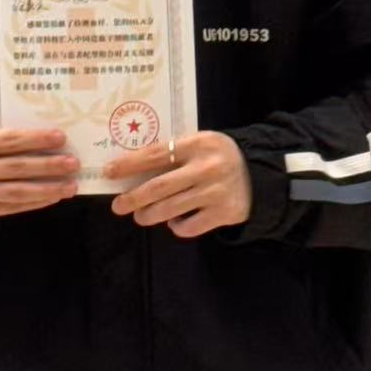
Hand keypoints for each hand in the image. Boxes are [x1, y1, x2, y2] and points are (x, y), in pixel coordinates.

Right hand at [0, 126, 78, 221]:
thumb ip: (0, 139)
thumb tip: (43, 140)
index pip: (8, 141)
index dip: (35, 139)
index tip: (60, 137)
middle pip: (17, 168)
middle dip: (48, 166)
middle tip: (72, 163)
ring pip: (18, 191)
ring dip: (48, 189)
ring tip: (70, 185)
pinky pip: (13, 207)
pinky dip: (36, 202)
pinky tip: (53, 196)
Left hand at [104, 131, 251, 238]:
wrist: (260, 174)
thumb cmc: (219, 157)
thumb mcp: (200, 144)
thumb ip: (174, 152)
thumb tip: (132, 169)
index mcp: (198, 144)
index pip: (156, 154)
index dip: (130, 164)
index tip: (110, 172)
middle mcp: (206, 168)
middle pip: (159, 187)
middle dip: (133, 198)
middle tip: (118, 205)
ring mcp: (215, 193)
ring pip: (171, 209)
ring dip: (149, 215)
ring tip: (140, 216)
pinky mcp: (224, 213)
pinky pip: (189, 226)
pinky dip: (176, 226)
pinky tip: (174, 221)